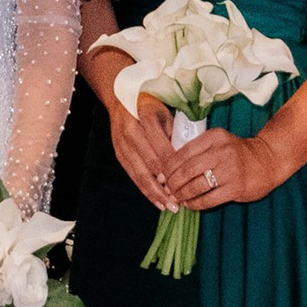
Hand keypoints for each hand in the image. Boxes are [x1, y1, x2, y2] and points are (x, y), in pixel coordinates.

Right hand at [97, 72, 190, 212]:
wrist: (120, 99)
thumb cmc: (150, 105)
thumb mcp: (166, 112)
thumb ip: (174, 134)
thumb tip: (187, 159)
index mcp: (146, 117)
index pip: (163, 147)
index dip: (175, 166)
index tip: (187, 180)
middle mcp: (131, 132)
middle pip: (151, 164)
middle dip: (167, 185)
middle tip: (182, 199)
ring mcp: (122, 145)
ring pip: (141, 175)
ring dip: (156, 194)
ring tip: (170, 207)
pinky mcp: (119, 155)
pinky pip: (134, 177)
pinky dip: (146, 191)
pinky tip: (158, 202)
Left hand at [158, 121, 283, 210]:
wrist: (268, 160)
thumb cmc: (237, 153)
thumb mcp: (219, 143)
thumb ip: (198, 151)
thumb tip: (167, 169)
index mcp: (214, 137)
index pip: (183, 152)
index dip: (168, 167)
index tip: (160, 176)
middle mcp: (221, 151)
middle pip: (186, 170)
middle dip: (172, 182)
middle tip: (167, 190)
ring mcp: (230, 170)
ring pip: (195, 185)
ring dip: (182, 194)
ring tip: (177, 198)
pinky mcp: (236, 187)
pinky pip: (208, 199)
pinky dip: (196, 204)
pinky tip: (191, 205)